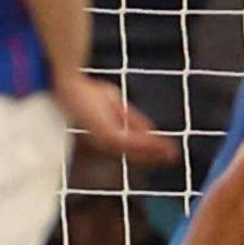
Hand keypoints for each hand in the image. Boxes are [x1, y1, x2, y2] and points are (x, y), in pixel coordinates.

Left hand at [57, 73, 178, 166]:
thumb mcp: (115, 103)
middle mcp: (104, 143)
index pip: (130, 147)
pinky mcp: (108, 136)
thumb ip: (132, 117)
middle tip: (174, 157)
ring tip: (172, 153)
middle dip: (155, 156)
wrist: (70, 87)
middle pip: (135, 154)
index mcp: (104, 137)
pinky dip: (149, 144)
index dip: (149, 149)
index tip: (166, 151)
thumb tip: (151, 129)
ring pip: (136, 150)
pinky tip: (161, 143)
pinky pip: (134, 143)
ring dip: (155, 152)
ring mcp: (105, 140)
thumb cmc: (85, 92)